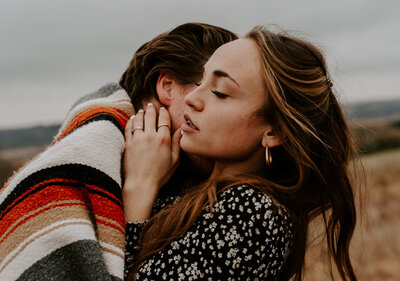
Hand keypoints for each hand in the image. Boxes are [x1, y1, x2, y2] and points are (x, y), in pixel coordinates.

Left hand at [122, 104, 180, 220]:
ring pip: (139, 119)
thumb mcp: (174, 161)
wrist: (141, 184)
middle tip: (151, 105)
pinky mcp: (128, 144)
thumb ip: (177, 144)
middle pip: (151, 116)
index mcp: (164, 139)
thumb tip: (181, 131)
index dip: (163, 112)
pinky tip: (133, 119)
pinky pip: (128, 127)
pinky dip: (131, 121)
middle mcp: (151, 136)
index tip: (163, 109)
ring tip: (142, 110)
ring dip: (141, 113)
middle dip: (151, 109)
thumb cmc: (160, 175)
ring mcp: (138, 139)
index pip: (164, 119)